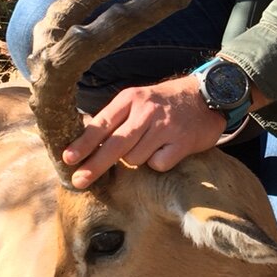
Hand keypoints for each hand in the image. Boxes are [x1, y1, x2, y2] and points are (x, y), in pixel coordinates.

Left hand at [62, 73, 223, 186]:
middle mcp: (146, 111)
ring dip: (137, 159)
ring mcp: (165, 127)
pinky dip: (158, 163)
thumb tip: (83, 141)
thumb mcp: (139, 99)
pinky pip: (158, 164)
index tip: (68, 159)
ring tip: (151, 145)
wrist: (208, 95)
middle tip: (79, 181)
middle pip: (114, 145)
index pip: (101, 124)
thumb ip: (115, 118)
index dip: (83, 144)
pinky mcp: (181, 142)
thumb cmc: (166, 102)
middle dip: (94, 166)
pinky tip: (166, 150)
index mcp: (131, 99)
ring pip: (135, 158)